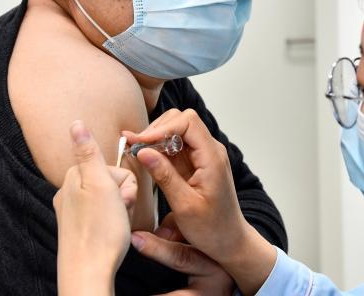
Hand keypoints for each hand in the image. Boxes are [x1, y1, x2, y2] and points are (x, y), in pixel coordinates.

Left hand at [54, 120, 137, 294]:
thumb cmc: (99, 231)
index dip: (124, 182)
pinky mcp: (81, 228)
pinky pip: (105, 216)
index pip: (114, 167)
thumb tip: (75, 122)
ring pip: (111, 199)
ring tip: (117, 224)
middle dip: (123, 196)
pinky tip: (112, 233)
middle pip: (113, 181)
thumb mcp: (99, 183)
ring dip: (121, 210)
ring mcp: (75, 212)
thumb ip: (88, 151)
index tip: (120, 197)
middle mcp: (70, 193)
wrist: (89, 273)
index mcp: (74, 178)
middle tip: (120, 212)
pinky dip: (114, 222)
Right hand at [123, 109, 275, 294]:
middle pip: (181, 121)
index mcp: (212, 158)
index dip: (162, 127)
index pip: (188, 122)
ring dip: (155, 138)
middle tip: (133, 146)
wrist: (229, 241)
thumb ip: (164, 176)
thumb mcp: (184, 206)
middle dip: (156, 130)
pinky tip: (146, 159)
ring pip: (176, 131)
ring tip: (135, 151)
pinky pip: (175, 147)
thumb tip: (143, 151)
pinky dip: (159, 149)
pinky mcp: (195, 163)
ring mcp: (203, 156)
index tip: (140, 142)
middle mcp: (210, 151)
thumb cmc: (212, 229)